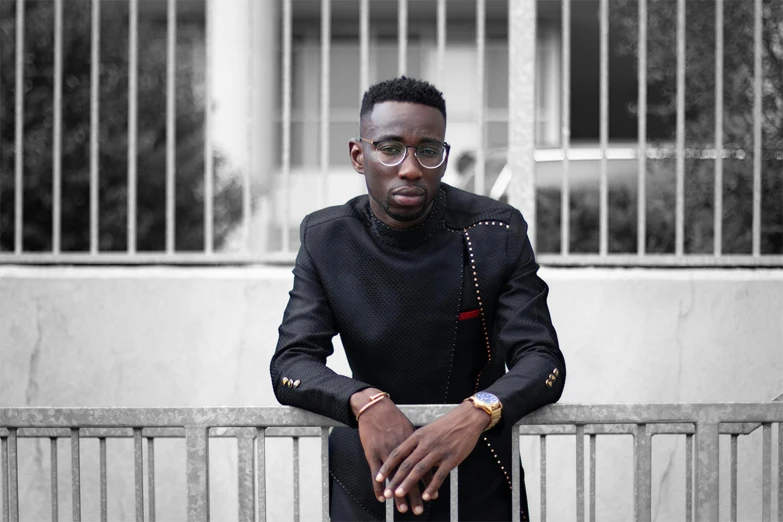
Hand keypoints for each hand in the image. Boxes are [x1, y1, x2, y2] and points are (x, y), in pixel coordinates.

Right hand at [351, 389, 432, 514]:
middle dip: (415, 495)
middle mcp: (402, 450)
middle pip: (410, 476)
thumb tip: (430, 456)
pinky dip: (379, 487)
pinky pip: (376, 473)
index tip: (433, 496)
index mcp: (414, 444)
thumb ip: (419, 445)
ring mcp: (386, 452)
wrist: (376, 408)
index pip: (423, 467)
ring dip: (398, 495)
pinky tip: (382, 497)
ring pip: (394, 478)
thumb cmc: (394, 418)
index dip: (428, 483)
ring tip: (403, 508)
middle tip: (419, 510)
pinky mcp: (372, 452)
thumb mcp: (410, 430)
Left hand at [375, 402, 489, 501]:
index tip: (379, 477)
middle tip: (387, 492)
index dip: (388, 466)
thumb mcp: (426, 430)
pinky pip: (440, 475)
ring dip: (409, 484)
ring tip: (400, 494)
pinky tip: (426, 496)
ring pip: (420, 470)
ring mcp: (438, 452)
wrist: (467, 419)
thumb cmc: (446, 425)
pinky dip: (432, 487)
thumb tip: (404, 457)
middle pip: (407, 464)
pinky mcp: (451, 459)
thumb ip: (415, 443)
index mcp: (418, 436)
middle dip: (395, 480)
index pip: (398, 453)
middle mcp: (426, 444)